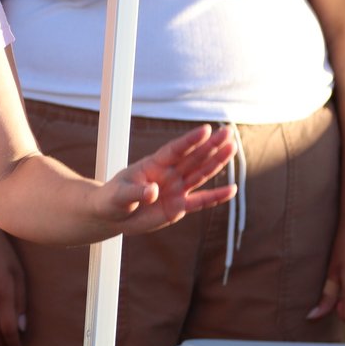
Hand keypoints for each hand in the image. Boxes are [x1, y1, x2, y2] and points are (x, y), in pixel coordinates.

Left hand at [98, 125, 236, 236]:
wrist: (112, 216)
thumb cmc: (113, 199)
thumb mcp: (119, 196)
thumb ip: (135, 193)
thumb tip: (153, 191)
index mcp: (153, 165)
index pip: (174, 150)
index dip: (189, 141)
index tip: (206, 129)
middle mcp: (168, 174)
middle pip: (193, 158)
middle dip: (211, 145)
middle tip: (228, 132)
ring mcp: (176, 189)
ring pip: (200, 174)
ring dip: (217, 162)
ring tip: (232, 148)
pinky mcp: (179, 207)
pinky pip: (201, 201)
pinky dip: (216, 197)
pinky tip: (232, 189)